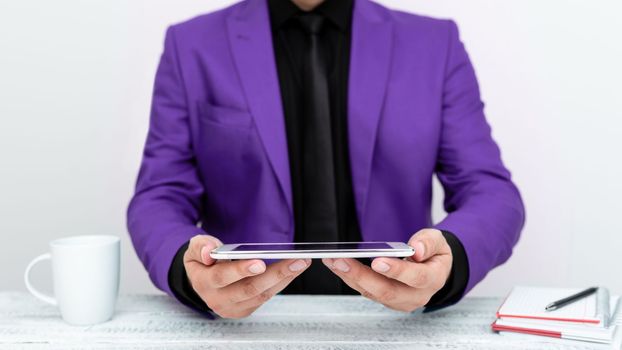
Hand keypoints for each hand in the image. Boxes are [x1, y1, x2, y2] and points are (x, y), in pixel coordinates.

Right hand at [184, 235, 310, 318]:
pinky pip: (265, 297)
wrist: (202, 279)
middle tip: (295, 261)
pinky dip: (281, 283)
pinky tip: (292, 271)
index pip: (221, 277)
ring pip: (261, 294)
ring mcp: (232, 307)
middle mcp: (217, 299)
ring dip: (284, 278)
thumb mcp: (194, 248)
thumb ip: (200, 246)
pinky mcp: (245, 309)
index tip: (260, 262)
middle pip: (249, 289)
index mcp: (203, 282)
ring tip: (301, 263)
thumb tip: (208, 252)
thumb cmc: (202, 261)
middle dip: (275, 274)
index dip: (241, 270)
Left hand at [322, 229, 451, 311]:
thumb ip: (428, 243)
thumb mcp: (438, 241)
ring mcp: (400, 300)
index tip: (377, 261)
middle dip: (361, 276)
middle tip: (341, 261)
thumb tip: (416, 250)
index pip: (416, 278)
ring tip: (332, 260)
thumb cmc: (434, 254)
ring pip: (373, 292)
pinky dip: (350, 278)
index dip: (396, 271)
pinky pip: (367, 291)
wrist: (434, 270)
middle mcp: (416, 295)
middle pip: (387, 291)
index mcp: (432, 279)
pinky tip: (337, 265)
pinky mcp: (386, 300)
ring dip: (350, 277)